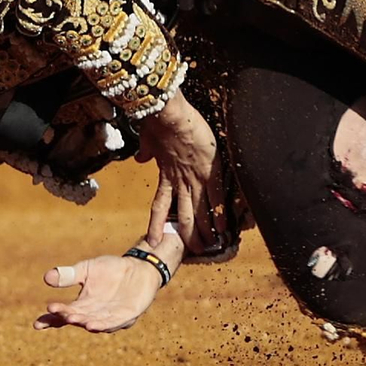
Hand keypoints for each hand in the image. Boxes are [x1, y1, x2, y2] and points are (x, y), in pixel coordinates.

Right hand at [34, 241, 177, 332]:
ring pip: (94, 323)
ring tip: (73, 319)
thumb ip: (69, 275)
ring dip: (84, 322)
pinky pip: (114, 322)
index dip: (50, 320)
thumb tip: (46, 277)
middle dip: (67, 316)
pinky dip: (103, 324)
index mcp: (82, 305)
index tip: (37, 324)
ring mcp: (110, 317)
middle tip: (57, 312)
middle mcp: (94, 314)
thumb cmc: (111, 270)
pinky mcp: (127, 315)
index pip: (63, 314)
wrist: (139, 267)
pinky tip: (93, 324)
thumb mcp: (87, 269)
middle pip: (77, 318)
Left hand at [135, 91, 227, 247]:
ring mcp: (194, 179)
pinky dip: (219, 213)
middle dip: (188, 235)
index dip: (157, 224)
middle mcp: (180, 182)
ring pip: (199, 211)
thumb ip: (147, 152)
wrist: (169, 115)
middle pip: (183, 215)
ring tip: (208, 245)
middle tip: (193, 250)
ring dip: (204, 230)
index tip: (155, 240)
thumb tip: (141, 158)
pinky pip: (215, 197)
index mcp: (166, 175)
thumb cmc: (158, 124)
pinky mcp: (208, 172)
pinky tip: (224, 227)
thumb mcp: (148, 140)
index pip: (160, 206)